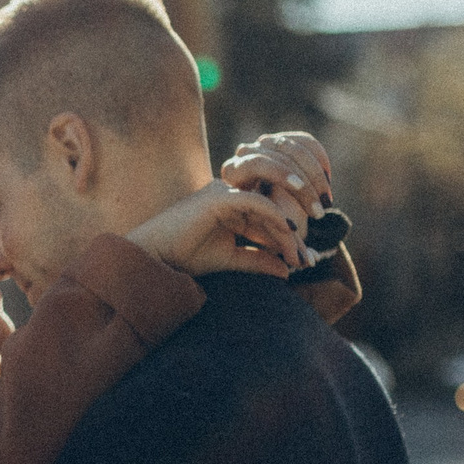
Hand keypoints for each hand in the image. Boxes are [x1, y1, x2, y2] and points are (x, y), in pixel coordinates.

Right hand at [127, 184, 303, 279]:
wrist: (154, 258)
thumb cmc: (184, 258)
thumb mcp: (230, 259)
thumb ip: (257, 260)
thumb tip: (286, 271)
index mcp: (232, 207)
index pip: (269, 219)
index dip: (289, 240)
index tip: (305, 262)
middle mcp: (230, 195)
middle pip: (273, 210)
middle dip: (293, 237)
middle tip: (309, 260)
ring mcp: (224, 193)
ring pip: (269, 204)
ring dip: (289, 229)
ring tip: (301, 254)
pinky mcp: (219, 197)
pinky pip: (256, 202)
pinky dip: (275, 216)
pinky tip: (289, 234)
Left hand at [220, 132, 335, 230]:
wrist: (262, 215)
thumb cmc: (258, 226)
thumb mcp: (261, 228)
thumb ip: (275, 223)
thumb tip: (296, 232)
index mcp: (233, 173)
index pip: (258, 163)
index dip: (281, 173)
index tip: (300, 187)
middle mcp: (246, 153)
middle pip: (281, 156)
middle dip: (306, 181)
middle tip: (322, 208)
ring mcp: (265, 145)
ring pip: (296, 148)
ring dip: (317, 174)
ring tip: (327, 199)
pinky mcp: (284, 141)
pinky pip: (306, 142)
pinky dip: (320, 159)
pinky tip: (328, 179)